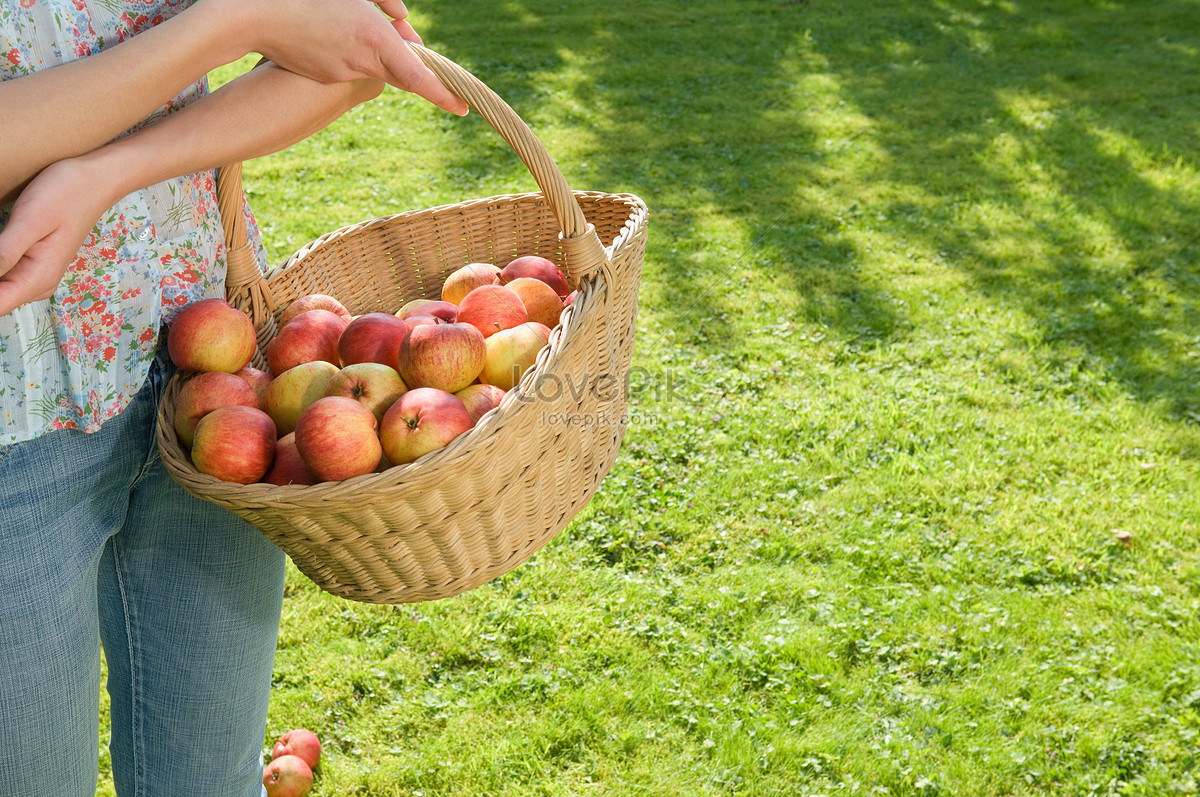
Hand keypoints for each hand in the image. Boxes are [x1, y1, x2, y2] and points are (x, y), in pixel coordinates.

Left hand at [0, 159, 112, 316]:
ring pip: (0, 289)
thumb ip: (5, 253)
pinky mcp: (33, 265)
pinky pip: (5, 276)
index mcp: (38, 278)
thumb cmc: (66, 194)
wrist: (94, 181)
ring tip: (3, 236)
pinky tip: (0, 247)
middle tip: (0, 240)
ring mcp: (37, 276)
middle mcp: (38, 284)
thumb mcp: (31, 220)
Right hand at [245, 0, 467, 115]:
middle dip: (412, 57)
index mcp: (374, 37)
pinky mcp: (325, 76)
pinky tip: (327, 28)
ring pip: (374, 64)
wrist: (250, 17)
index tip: (463, 108)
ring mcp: (342, 72)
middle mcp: (363, 61)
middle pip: (402, 69)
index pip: (418, 76)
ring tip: (345, 17)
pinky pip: (349, 65)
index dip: (443, 94)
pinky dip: (350, 50)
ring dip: (375, 46)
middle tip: (410, 38)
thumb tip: (404, 17)